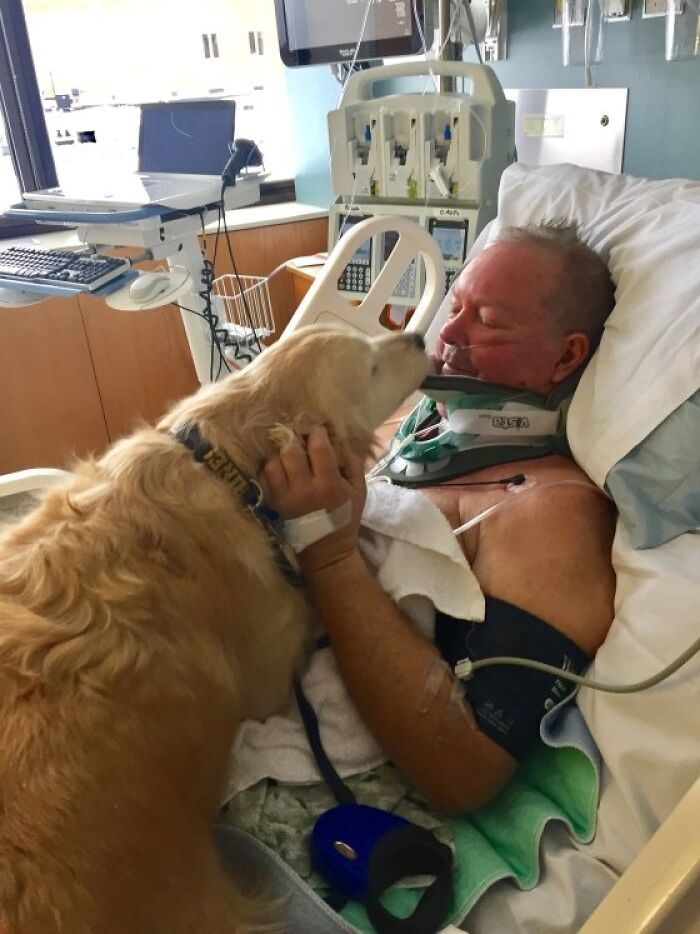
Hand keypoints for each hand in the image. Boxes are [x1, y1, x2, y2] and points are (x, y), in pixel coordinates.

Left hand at [262, 425, 365, 572]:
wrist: (326, 550)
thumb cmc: (346, 516)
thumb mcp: (359, 489)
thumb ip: (352, 461)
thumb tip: (338, 436)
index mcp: (329, 485)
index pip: (318, 447)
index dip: (317, 433)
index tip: (318, 430)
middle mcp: (304, 490)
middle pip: (290, 451)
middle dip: (295, 439)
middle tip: (300, 438)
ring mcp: (285, 498)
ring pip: (273, 462)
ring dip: (280, 453)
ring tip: (288, 452)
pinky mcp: (273, 504)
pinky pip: (265, 477)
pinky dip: (270, 466)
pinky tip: (280, 465)